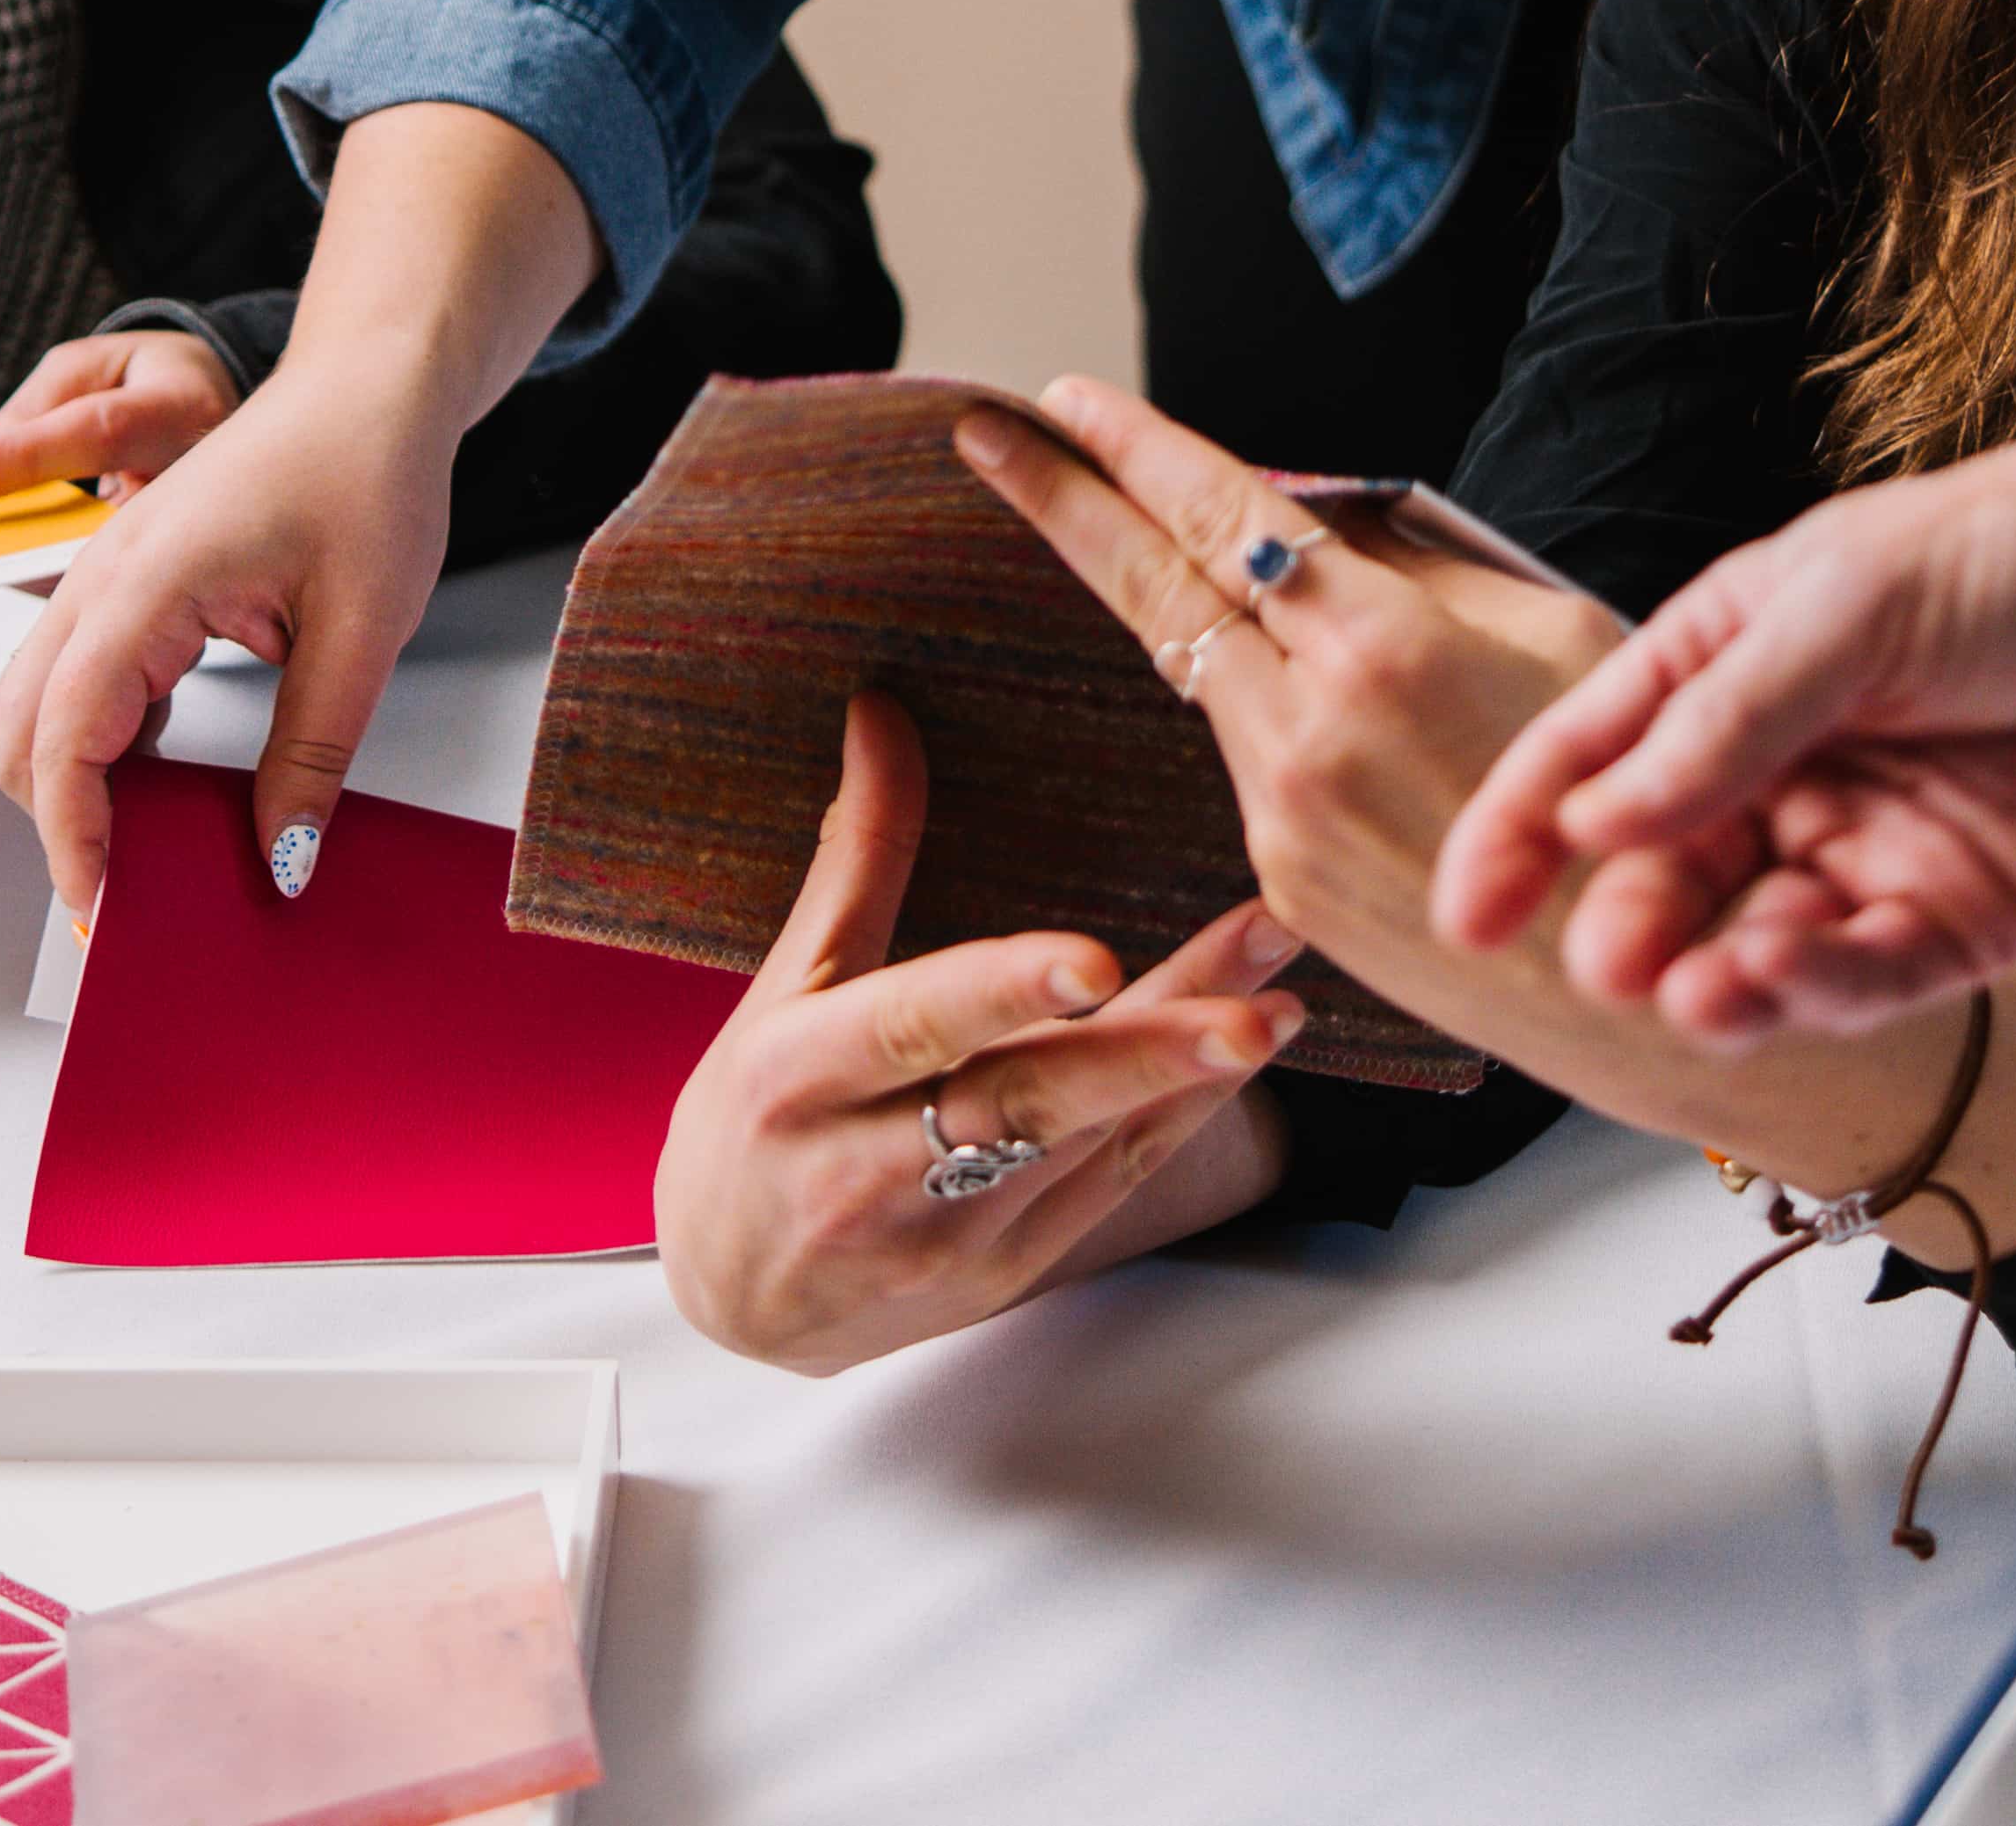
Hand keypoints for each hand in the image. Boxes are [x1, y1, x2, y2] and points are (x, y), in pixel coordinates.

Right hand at [0, 101, 597, 919]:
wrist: (367, 387)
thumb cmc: (368, 473)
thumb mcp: (364, 627)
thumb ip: (314, 752)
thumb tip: (280, 859)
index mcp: (148, 583)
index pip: (69, 735)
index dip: (72, 835)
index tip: (100, 907)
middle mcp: (104, 577)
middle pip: (22, 729)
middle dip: (57, 822)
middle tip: (126, 900)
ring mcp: (105, 575)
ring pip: (37, 705)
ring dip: (70, 784)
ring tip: (143, 856)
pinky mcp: (127, 581)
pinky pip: (78, 677)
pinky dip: (95, 742)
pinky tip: (160, 783)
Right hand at [655, 690, 1308, 1372]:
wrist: (732, 1305)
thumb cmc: (748, 1126)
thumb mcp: (781, 991)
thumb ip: (856, 859)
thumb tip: (882, 710)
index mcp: (799, 1079)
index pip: (911, 1027)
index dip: (1002, 994)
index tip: (1093, 962)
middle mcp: (868, 1169)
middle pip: (1022, 1105)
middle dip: (1146, 1052)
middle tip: (1251, 1005)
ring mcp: (945, 1237)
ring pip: (1084, 1149)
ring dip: (1189, 1075)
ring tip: (1282, 1002)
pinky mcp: (1004, 1277)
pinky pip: (1106, 1190)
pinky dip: (1180, 1120)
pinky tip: (1246, 1057)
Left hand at [956, 379, 1626, 1006]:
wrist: (1654, 987)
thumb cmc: (1642, 791)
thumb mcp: (1560, 637)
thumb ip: (1428, 571)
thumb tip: (1330, 520)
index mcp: (1385, 645)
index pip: (1225, 516)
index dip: (1140, 450)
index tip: (1067, 398)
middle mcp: (1310, 730)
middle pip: (1155, 590)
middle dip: (1062, 501)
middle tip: (985, 437)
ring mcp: (1283, 818)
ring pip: (1205, 677)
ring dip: (1172, 608)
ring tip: (1137, 537)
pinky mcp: (1284, 886)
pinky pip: (1253, 764)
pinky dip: (1260, 710)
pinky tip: (1301, 702)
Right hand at [1438, 331, 2015, 1047]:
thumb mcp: (1858, 602)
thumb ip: (1728, 719)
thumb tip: (1598, 818)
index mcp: (1749, 661)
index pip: (1602, 753)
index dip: (1524, 829)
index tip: (1468, 911)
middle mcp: (1801, 764)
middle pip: (1669, 868)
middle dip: (1625, 920)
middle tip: (1602, 963)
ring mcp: (1880, 849)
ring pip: (1757, 942)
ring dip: (1712, 974)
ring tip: (1692, 991)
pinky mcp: (1970, 924)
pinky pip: (1867, 980)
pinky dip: (1813, 991)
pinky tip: (1781, 980)